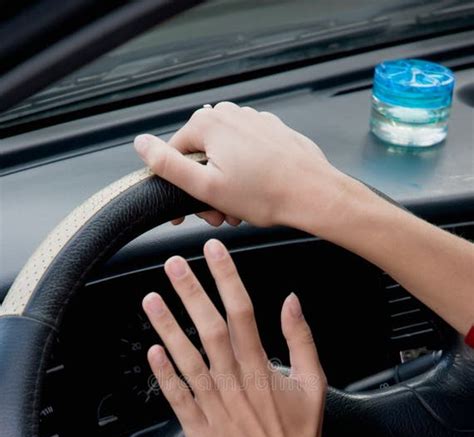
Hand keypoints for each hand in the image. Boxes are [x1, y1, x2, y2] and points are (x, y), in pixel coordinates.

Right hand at [134, 102, 346, 231]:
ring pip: (224, 157)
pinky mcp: (272, 133)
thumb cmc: (265, 194)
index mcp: (209, 124)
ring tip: (239, 209)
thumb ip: (167, 164)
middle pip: (201, 156)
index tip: (187, 213)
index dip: (177, 186)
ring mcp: (254, 121)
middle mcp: (230, 115)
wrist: (312, 194)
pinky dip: (245, 175)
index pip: (174, 153)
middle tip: (218, 215)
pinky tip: (255, 195)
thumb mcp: (205, 187)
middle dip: (205, 189)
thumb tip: (140, 144)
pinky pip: (247, 154)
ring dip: (225, 185)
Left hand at [142, 239, 327, 436]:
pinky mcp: (199, 429)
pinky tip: (152, 351)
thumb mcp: (314, 382)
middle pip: (210, 328)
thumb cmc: (301, 435)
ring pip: (187, 359)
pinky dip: (164, 374)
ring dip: (168, 327)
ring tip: (151, 298)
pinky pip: (178, 397)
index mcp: (262, 368)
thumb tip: (292, 301)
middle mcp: (236, 382)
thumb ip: (301, 339)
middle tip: (173, 264)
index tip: (213, 252)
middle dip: (190, 292)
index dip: (226, 278)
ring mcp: (215, 405)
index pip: (242, 312)